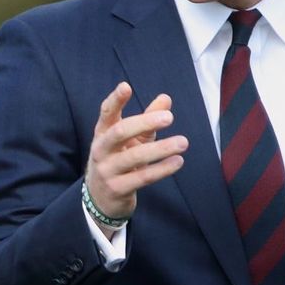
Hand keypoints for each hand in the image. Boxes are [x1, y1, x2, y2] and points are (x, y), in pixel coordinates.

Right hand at [84, 82, 186, 228]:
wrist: (101, 199)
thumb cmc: (120, 160)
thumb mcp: (132, 140)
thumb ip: (148, 119)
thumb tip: (166, 98)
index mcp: (103, 133)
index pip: (106, 113)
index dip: (115, 100)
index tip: (126, 86)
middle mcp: (101, 150)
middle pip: (120, 132)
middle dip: (144, 122)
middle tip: (169, 117)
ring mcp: (107, 170)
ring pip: (134, 157)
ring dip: (161, 149)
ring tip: (183, 142)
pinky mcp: (117, 189)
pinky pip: (142, 177)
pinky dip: (162, 169)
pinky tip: (178, 161)